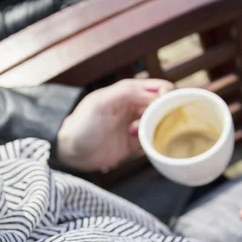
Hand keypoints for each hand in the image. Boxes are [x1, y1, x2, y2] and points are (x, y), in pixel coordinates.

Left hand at [57, 79, 173, 171]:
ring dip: (162, 130)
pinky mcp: (131, 146)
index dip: (168, 94)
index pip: (156, 88)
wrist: (68, 152)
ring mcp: (133, 128)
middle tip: (168, 124)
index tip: (173, 105)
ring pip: (159, 125)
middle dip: (168, 114)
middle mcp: (132, 109)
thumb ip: (126, 92)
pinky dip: (155, 144)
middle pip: (161, 107)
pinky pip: (151, 143)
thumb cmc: (81, 125)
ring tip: (153, 136)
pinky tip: (153, 147)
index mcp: (127, 94)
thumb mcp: (101, 103)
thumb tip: (156, 93)